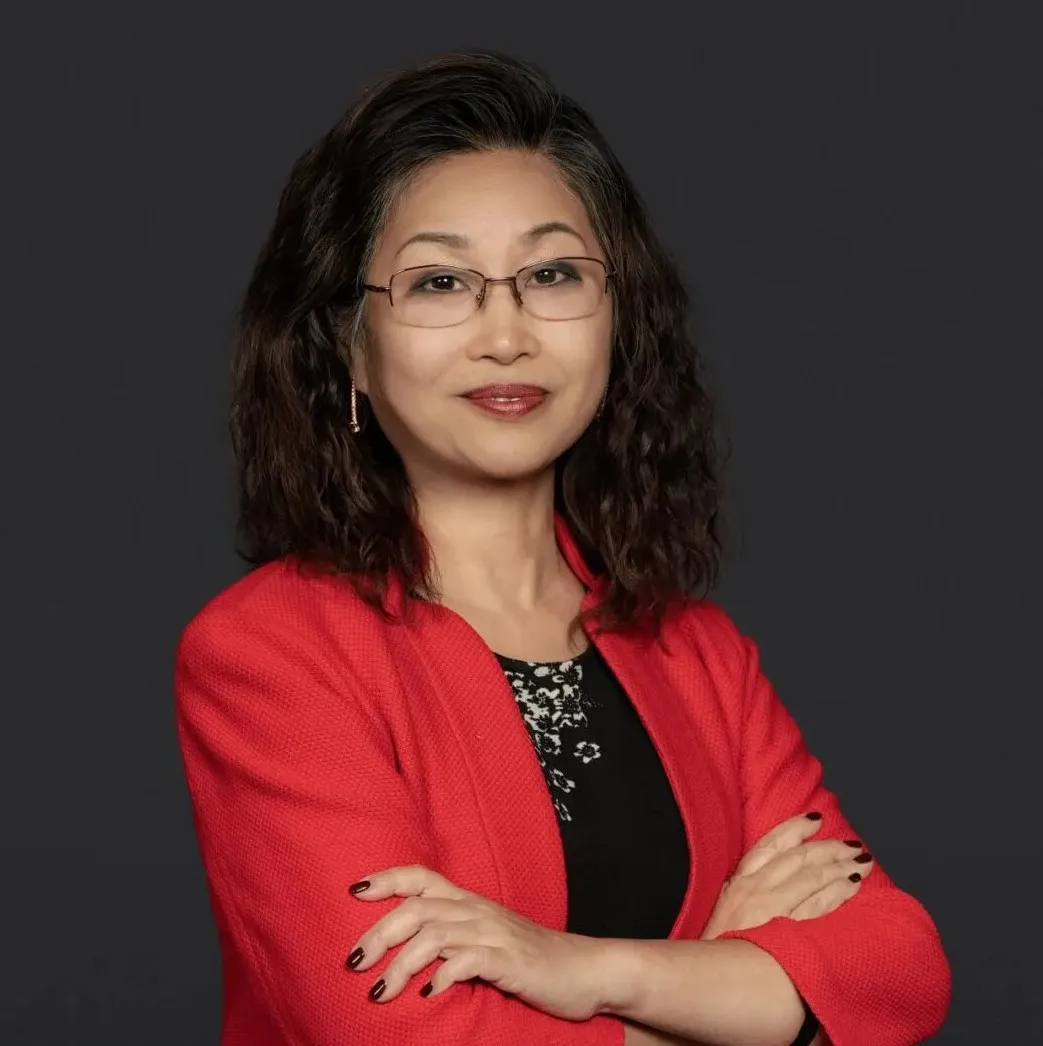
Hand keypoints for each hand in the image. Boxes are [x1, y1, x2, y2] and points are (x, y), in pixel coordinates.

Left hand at [346, 865, 607, 1018]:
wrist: (585, 970)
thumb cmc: (530, 959)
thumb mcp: (486, 940)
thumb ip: (452, 938)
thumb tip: (403, 952)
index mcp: (469, 902)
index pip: (422, 876)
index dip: (388, 878)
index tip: (354, 891)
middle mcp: (477, 911)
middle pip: (418, 907)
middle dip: (379, 933)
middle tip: (352, 963)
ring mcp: (494, 933)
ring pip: (435, 934)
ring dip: (401, 964)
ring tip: (379, 992)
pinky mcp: (509, 959)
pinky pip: (468, 960)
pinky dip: (443, 976)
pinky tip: (428, 995)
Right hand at [702, 813, 874, 938]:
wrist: (705, 980)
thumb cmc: (715, 949)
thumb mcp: (722, 913)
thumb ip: (742, 894)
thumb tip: (768, 881)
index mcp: (738, 882)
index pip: (770, 844)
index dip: (795, 828)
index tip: (815, 819)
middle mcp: (755, 888)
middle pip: (798, 858)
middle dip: (828, 848)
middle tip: (852, 845)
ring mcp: (771, 908)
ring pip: (813, 877)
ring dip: (840, 866)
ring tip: (861, 862)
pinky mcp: (787, 931)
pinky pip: (820, 905)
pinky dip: (838, 892)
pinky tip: (852, 886)